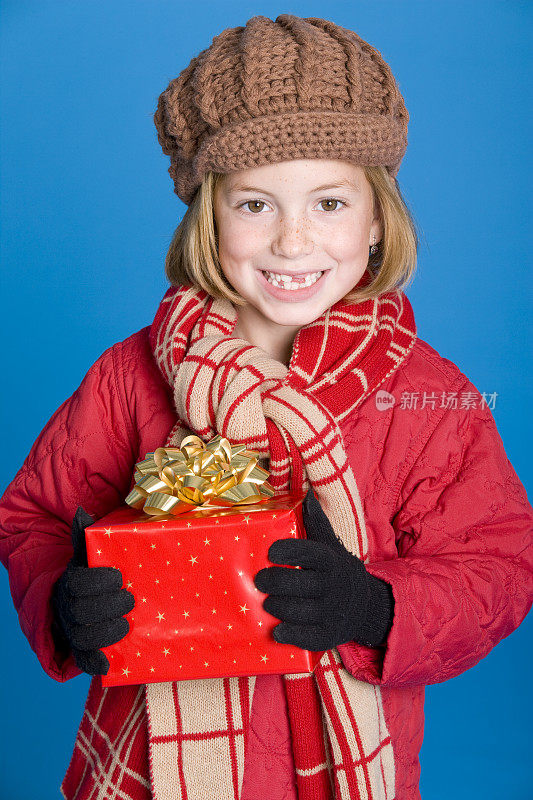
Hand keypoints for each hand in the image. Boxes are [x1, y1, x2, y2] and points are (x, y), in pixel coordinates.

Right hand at [51, 506, 134, 675]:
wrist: (78, 602)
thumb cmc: (91, 574)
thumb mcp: (88, 554)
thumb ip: (86, 535)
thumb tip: (82, 511)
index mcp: (71, 583)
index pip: (78, 583)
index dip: (98, 581)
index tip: (119, 576)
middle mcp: (68, 608)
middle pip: (82, 611)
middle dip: (109, 605)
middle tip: (131, 599)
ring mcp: (73, 630)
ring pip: (83, 637)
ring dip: (106, 632)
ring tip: (127, 624)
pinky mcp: (81, 649)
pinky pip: (82, 660)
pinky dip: (93, 664)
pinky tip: (109, 665)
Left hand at [254, 489, 393, 650]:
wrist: (364, 604)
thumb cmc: (336, 569)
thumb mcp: (329, 544)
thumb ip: (316, 522)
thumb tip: (305, 494)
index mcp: (331, 560)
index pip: (309, 553)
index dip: (290, 551)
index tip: (271, 552)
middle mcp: (334, 586)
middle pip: (300, 584)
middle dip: (275, 582)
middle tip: (260, 581)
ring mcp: (333, 612)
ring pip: (299, 611)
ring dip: (278, 607)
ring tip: (267, 604)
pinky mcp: (330, 636)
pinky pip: (307, 637)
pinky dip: (289, 634)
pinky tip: (277, 631)